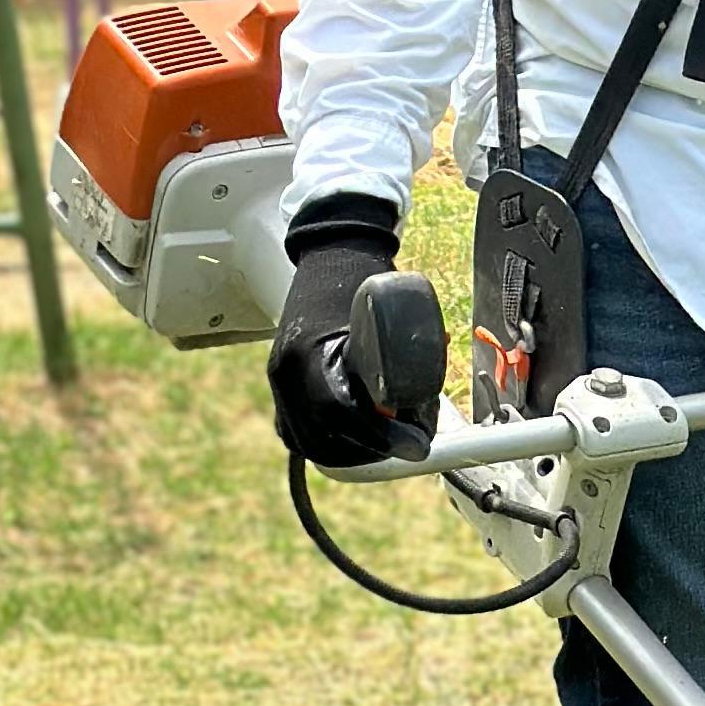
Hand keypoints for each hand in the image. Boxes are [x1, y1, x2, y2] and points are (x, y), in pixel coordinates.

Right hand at [268, 198, 409, 466]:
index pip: (339, 411)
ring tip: (390, 444)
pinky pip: (301, 434)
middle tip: (411, 445)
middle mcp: (284, 372)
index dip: (381, 434)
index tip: (416, 444)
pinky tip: (359, 441)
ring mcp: (277, 383)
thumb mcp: (386, 318)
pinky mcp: (279, 389)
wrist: (331, 254)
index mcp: (305, 352)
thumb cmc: (364, 281)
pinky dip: (332, 442)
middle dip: (373, 449)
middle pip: (325, 437)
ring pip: (311, 442)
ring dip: (354, 451)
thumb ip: (402, 360)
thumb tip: (427, 407)